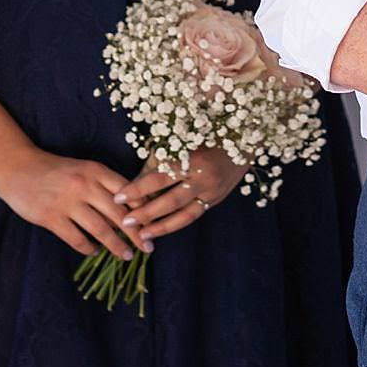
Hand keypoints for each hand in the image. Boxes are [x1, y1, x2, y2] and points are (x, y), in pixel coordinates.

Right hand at [0, 148, 140, 260]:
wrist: (18, 169)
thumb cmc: (57, 171)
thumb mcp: (84, 169)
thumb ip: (105, 185)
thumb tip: (133, 208)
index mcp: (96, 170)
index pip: (128, 192)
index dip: (144, 210)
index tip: (155, 224)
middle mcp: (84, 185)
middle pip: (119, 214)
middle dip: (137, 234)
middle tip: (149, 247)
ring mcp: (67, 202)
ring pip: (101, 230)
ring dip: (117, 246)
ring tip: (127, 255)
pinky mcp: (51, 217)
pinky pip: (77, 239)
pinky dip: (89, 248)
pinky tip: (95, 252)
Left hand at [113, 147, 245, 241]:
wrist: (248, 138)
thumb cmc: (209, 131)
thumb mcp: (183, 139)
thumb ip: (161, 159)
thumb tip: (135, 180)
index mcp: (193, 159)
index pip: (159, 177)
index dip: (138, 188)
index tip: (119, 196)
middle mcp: (204, 178)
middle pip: (171, 201)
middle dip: (147, 213)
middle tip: (125, 221)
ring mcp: (213, 192)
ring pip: (184, 215)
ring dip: (161, 227)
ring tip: (142, 234)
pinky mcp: (217, 199)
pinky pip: (194, 215)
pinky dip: (177, 223)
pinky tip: (161, 229)